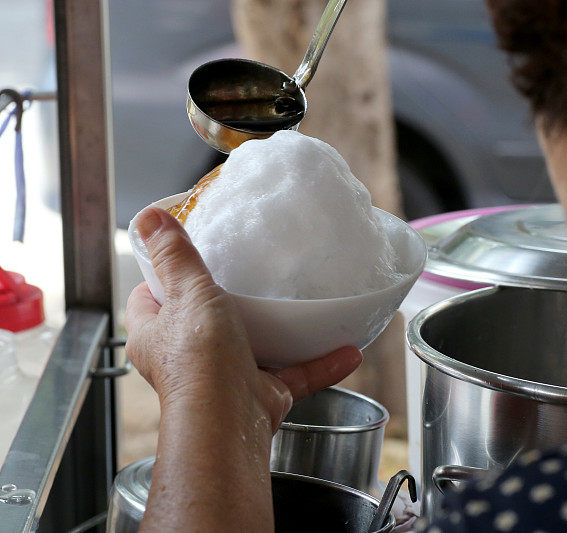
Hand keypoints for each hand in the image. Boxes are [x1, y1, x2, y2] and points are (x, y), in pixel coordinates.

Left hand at [125, 207, 361, 431]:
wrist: (229, 420)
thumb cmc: (199, 359)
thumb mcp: (189, 293)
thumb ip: (175, 255)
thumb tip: (148, 218)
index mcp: (156, 336)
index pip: (149, 298)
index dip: (162, 275)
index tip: (187, 255)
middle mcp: (186, 360)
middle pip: (200, 322)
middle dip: (223, 301)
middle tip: (248, 274)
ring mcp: (225, 377)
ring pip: (252, 349)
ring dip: (278, 333)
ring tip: (300, 306)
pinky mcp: (260, 394)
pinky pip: (294, 375)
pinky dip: (319, 364)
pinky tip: (346, 349)